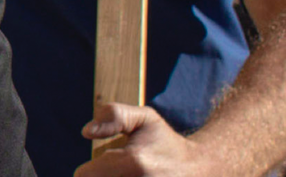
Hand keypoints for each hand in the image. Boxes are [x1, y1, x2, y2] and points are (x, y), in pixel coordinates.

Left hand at [74, 104, 213, 176]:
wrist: (201, 170)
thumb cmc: (165, 143)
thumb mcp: (144, 118)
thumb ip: (113, 115)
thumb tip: (86, 132)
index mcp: (134, 162)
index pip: (85, 175)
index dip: (88, 170)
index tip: (104, 165)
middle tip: (117, 173)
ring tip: (127, 176)